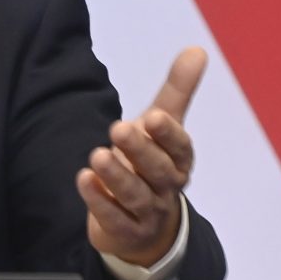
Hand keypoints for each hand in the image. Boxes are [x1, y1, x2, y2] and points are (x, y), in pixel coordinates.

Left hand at [77, 47, 204, 265]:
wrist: (142, 222)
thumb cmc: (151, 164)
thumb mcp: (162, 126)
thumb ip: (177, 90)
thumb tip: (197, 49)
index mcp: (179, 161)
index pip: (180, 148)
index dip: (168, 134)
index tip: (152, 116)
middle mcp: (167, 187)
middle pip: (158, 171)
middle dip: (140, 150)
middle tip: (118, 128)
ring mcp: (148, 212)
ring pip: (135, 195)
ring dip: (116, 176)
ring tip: (96, 156)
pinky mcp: (125, 230)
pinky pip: (114, 218)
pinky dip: (99, 201)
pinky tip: (83, 180)